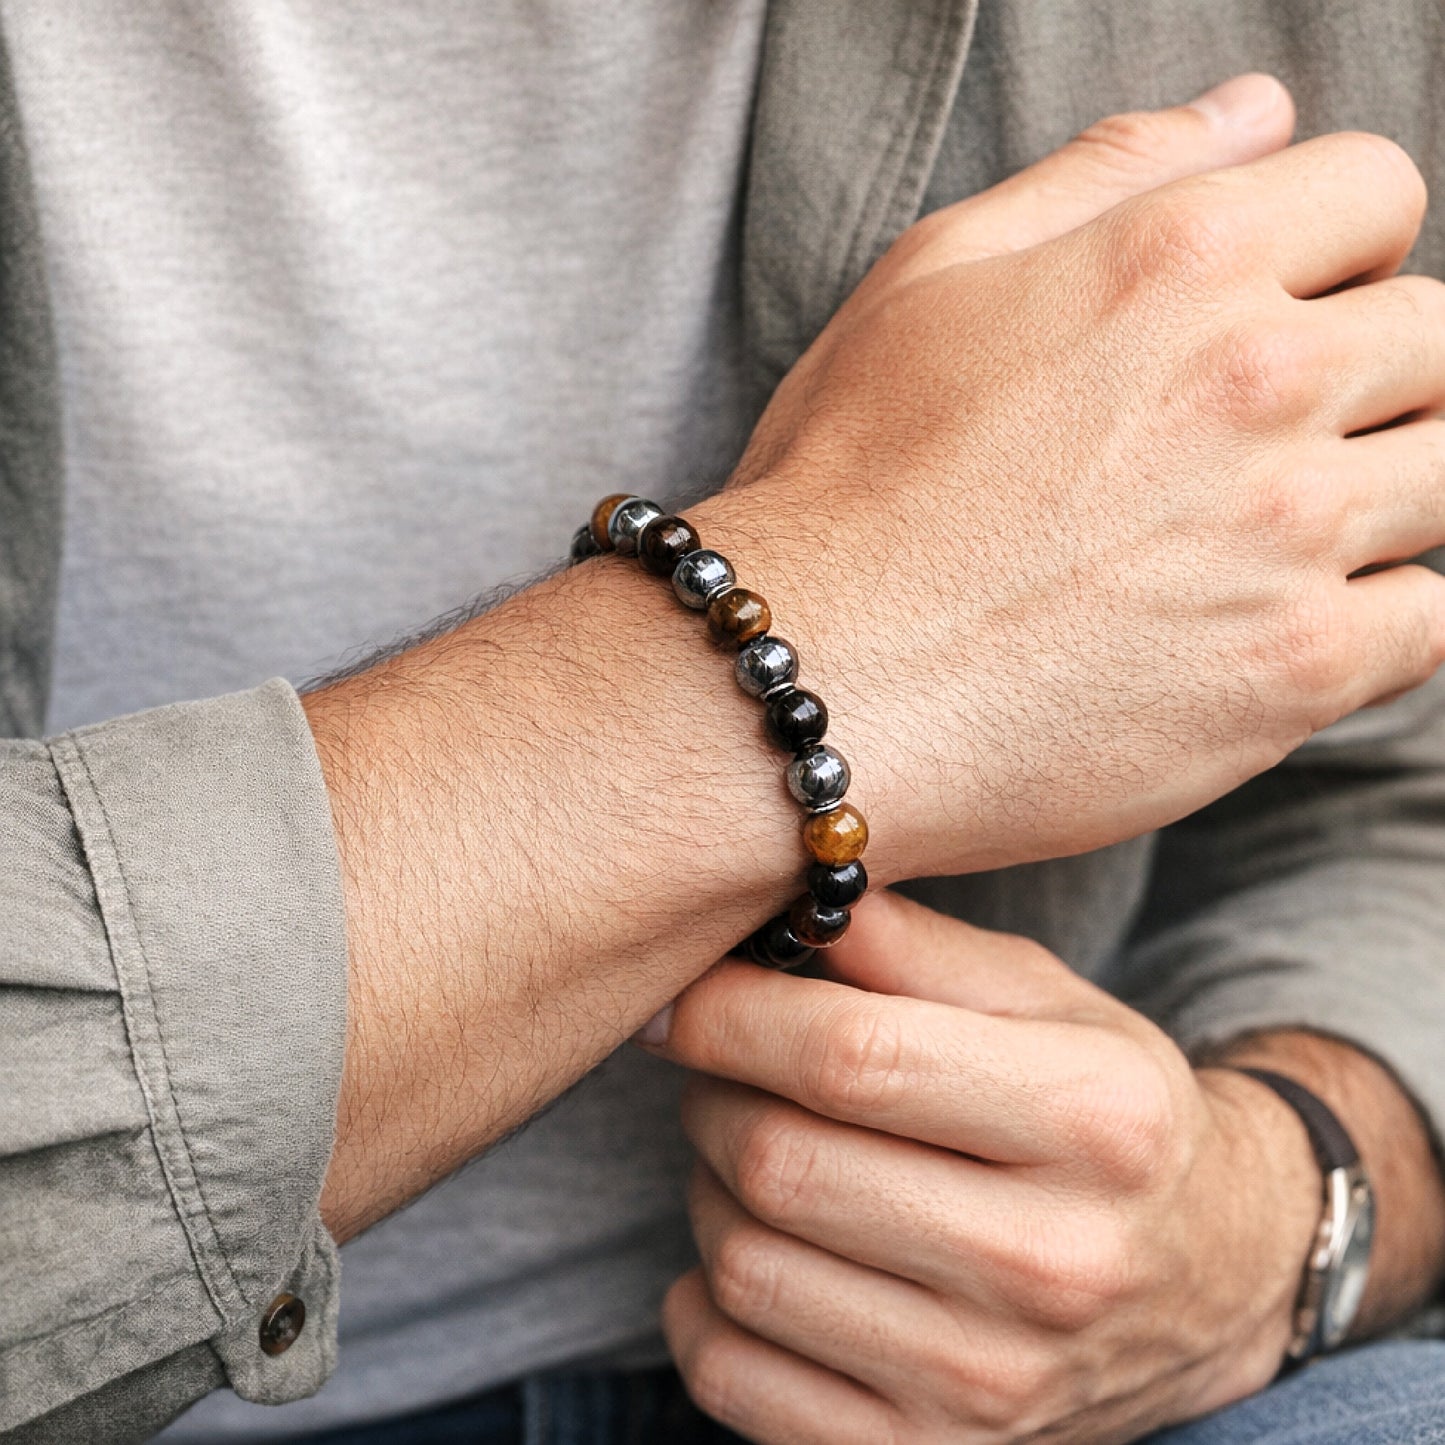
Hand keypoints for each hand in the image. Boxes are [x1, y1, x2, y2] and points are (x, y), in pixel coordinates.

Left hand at [644, 889, 1322, 1442]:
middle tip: (723, 1066)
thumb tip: (782, 895)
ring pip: (744, 1268)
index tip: (681, 994)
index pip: (853, 1057)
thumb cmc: (1108, 1113)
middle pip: (781, 1164)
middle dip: (713, 1094)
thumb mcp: (1048, 1002)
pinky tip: (755, 1250)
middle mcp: (1053, 1264)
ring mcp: (991, 1385)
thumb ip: (915, 946)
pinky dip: (703, 1307)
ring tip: (751, 1151)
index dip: (731, 1014)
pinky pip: (735, 1380)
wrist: (1210, 1280)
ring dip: (708, 1191)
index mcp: (1093, 1120)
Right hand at [688, 72, 1444, 882]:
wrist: (814, 678)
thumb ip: (1103, 176)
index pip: (1379, 192)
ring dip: (1378, 498)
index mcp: (1181, 257)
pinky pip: (1428, 621)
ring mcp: (1291, 530)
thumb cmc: (844, 485)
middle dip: (1368, 376)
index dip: (1336, 249)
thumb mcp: (933, 280)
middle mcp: (1260, 378)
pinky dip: (1374, 620)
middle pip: (1435, 338)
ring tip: (1261, 541)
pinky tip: (1272, 627)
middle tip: (1255, 445)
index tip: (1281, 313)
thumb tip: (1256, 110)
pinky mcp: (1296, 670)